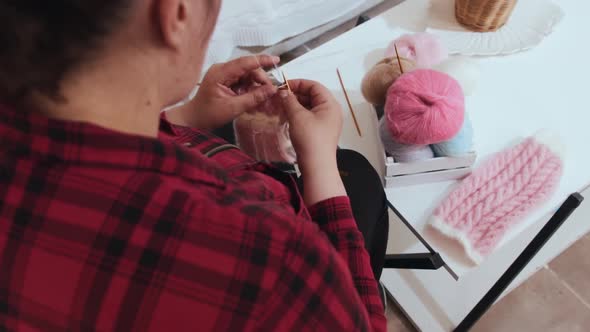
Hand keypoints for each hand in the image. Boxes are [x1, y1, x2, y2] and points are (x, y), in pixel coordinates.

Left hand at [166, 55, 279, 129]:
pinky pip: (243, 80)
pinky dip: (250, 88)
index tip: (277, 61)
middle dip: (261, 79)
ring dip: (256, 85)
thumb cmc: (209, 114)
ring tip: (263, 98)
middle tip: (270, 92)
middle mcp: (222, 69)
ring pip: (247, 74)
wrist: (194, 119)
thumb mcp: (233, 108)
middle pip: (248, 68)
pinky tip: (254, 97)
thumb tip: (272, 90)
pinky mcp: (226, 79)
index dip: (262, 60)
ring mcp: (224, 74)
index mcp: (220, 73)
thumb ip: (253, 98)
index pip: (245, 62)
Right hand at [277, 79, 345, 204]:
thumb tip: (283, 92)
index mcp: (330, 104)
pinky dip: (299, 115)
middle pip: (312, 95)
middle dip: (295, 95)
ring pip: (310, 107)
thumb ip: (289, 101)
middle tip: (279, 97)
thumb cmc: (309, 138)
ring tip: (281, 107)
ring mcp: (327, 122)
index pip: (314, 86)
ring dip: (295, 105)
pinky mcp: (321, 131)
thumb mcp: (297, 116)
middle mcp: (331, 110)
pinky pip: (310, 117)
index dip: (298, 83)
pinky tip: (287, 117)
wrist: (317, 166)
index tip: (282, 86)